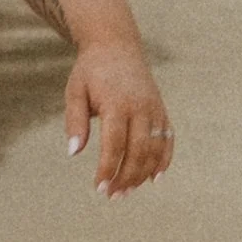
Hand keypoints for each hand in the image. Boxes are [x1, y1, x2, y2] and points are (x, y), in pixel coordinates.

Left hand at [66, 41, 173, 198]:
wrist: (116, 46)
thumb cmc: (90, 72)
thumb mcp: (74, 92)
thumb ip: (75, 122)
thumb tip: (73, 153)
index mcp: (116, 104)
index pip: (114, 145)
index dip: (108, 168)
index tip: (99, 187)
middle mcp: (140, 107)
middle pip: (138, 151)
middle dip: (126, 177)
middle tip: (112, 196)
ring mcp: (154, 109)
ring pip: (155, 149)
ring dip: (142, 174)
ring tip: (127, 191)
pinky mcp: (162, 110)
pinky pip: (167, 139)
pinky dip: (163, 160)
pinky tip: (154, 178)